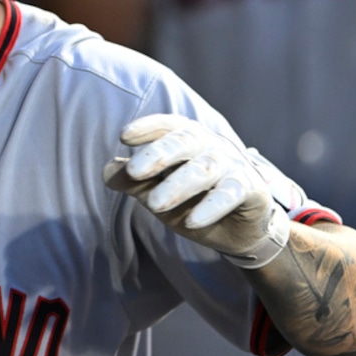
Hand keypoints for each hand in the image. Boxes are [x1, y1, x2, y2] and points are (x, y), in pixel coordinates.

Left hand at [103, 114, 294, 267]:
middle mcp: (210, 145)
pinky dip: (210, 207)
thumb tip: (106, 170)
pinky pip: (230, 194)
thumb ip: (133, 182)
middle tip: (133, 172)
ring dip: (178, 185)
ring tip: (154, 205)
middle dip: (158, 155)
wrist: (237, 229)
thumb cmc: (191, 201)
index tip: (124, 137)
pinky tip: (191, 221)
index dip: (147, 128)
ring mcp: (232, 165)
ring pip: (205, 169)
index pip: (167, 126)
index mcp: (186, 139)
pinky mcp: (250, 189)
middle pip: (185, 142)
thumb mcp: (157, 192)